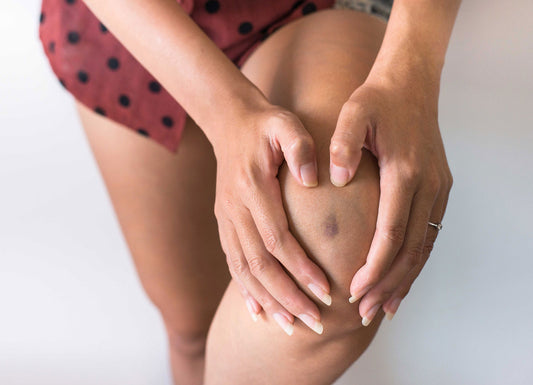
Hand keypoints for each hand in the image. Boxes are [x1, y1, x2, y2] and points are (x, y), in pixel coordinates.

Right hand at [211, 101, 331, 334]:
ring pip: (244, 270)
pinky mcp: (225, 222)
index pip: (278, 238)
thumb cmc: (266, 124)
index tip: (327, 291)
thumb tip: (313, 182)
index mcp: (252, 187)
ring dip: (267, 301)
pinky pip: (232, 263)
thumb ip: (300, 148)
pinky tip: (258, 312)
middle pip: (260, 264)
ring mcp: (226, 218)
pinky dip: (245, 290)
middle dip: (288, 296)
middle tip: (314, 323)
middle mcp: (235, 208)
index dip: (301, 268)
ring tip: (290, 327)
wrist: (229, 122)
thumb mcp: (286, 124)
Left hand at [329, 78, 452, 324]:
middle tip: (362, 312)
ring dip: (402, 281)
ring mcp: (437, 189)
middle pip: (409, 250)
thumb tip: (336, 179)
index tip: (352, 290)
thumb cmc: (377, 100)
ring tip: (380, 308)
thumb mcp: (354, 113)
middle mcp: (427, 186)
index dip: (372, 266)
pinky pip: (427, 235)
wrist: (411, 84)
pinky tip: (400, 280)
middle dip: (385, 284)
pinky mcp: (438, 189)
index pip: (390, 233)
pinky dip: (414, 262)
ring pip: (422, 248)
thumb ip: (344, 144)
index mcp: (405, 172)